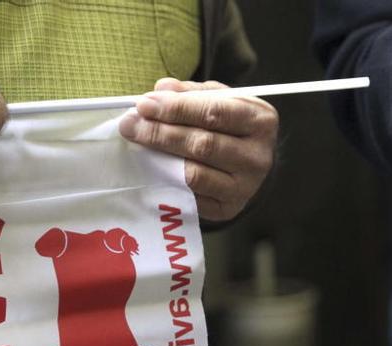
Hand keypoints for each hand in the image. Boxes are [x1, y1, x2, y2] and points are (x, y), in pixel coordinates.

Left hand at [119, 78, 277, 221]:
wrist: (249, 165)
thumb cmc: (230, 127)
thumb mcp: (218, 100)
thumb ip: (190, 93)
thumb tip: (160, 90)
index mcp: (260, 121)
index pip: (214, 113)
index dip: (176, 109)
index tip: (144, 104)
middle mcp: (258, 156)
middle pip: (202, 144)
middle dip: (160, 133)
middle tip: (130, 124)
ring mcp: (244, 187)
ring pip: (194, 174)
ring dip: (158, 158)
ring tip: (135, 143)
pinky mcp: (227, 208)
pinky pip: (189, 196)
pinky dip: (165, 181)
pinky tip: (148, 167)